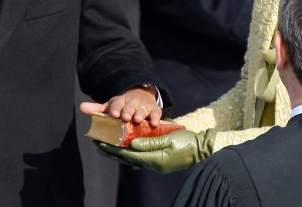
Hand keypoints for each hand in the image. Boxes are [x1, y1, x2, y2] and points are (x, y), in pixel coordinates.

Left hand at [80, 87, 160, 125]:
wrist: (140, 98)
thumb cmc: (121, 107)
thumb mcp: (110, 107)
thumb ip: (96, 110)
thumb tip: (81, 107)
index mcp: (119, 101)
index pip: (116, 103)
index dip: (115, 108)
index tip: (113, 114)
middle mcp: (131, 102)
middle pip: (129, 106)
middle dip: (127, 111)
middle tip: (125, 118)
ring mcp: (143, 106)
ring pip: (142, 109)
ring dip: (140, 114)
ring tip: (138, 120)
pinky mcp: (154, 109)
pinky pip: (156, 113)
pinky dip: (156, 118)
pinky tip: (154, 124)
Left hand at [97, 128, 216, 172]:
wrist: (203, 149)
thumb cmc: (188, 141)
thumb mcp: (169, 138)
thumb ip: (150, 141)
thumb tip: (131, 144)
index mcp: (155, 159)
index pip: (129, 155)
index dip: (114, 149)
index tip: (101, 143)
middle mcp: (153, 164)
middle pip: (127, 159)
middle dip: (112, 152)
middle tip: (97, 145)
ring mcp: (156, 164)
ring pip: (132, 160)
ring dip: (118, 153)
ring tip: (106, 148)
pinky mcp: (159, 161)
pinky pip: (140, 159)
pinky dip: (129, 154)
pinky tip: (123, 151)